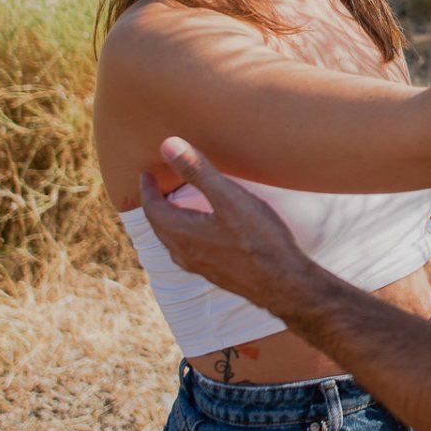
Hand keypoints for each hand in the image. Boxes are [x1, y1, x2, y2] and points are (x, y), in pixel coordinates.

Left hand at [139, 136, 323, 319]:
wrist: (284, 285)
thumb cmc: (259, 240)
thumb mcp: (230, 199)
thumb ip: (199, 172)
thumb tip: (168, 145)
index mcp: (182, 233)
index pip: (153, 208)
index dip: (147, 189)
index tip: (146, 174)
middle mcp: (185, 253)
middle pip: (160, 226)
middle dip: (156, 205)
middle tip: (157, 188)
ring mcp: (200, 267)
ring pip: (174, 241)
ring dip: (170, 222)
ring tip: (176, 208)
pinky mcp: (216, 275)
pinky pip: (190, 252)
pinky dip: (186, 236)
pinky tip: (203, 235)